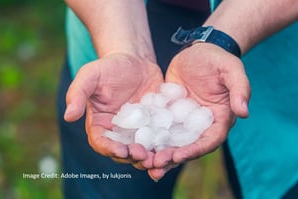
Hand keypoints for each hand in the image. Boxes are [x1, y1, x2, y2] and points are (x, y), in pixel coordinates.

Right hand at [64, 53, 163, 169]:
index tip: (121, 150)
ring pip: (142, 150)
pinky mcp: (154, 126)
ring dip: (149, 157)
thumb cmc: (109, 66)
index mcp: (100, 124)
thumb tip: (68, 117)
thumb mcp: (91, 75)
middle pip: (123, 151)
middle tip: (144, 156)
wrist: (136, 61)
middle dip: (132, 157)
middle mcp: (118, 131)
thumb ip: (77, 93)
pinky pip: (158, 139)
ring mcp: (137, 130)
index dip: (109, 149)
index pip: (101, 142)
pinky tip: (172, 147)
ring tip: (159, 158)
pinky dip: (164, 146)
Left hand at [148, 43, 250, 179]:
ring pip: (173, 141)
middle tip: (156, 166)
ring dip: (161, 154)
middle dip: (174, 158)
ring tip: (145, 162)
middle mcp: (202, 124)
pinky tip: (137, 143)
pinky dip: (151, 138)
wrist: (197, 52)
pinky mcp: (170, 114)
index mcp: (219, 118)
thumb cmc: (216, 59)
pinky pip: (161, 128)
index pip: (210, 140)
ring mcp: (185, 120)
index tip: (178, 156)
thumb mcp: (230, 69)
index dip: (196, 150)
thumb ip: (240, 89)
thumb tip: (244, 112)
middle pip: (189, 146)